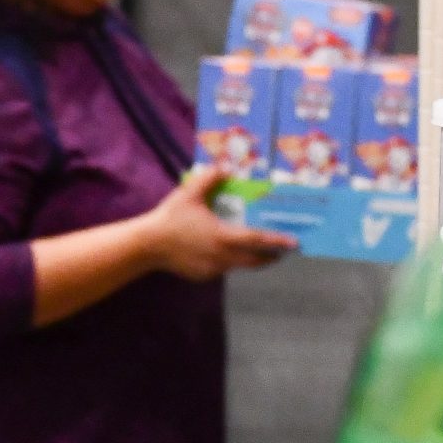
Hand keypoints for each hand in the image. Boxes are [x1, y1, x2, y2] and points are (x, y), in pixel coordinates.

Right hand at [142, 168, 296, 280]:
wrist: (148, 245)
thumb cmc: (170, 218)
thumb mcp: (190, 193)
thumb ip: (210, 178)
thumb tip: (225, 166)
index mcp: (223, 236)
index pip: (257, 240)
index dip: (277, 241)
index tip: (294, 243)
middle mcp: (222, 257)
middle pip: (255, 261)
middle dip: (271, 256)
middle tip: (282, 250)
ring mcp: (213, 269)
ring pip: (239, 265)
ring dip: (251, 259)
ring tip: (258, 250)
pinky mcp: (203, 275)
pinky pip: (223, 268)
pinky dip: (229, 261)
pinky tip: (225, 252)